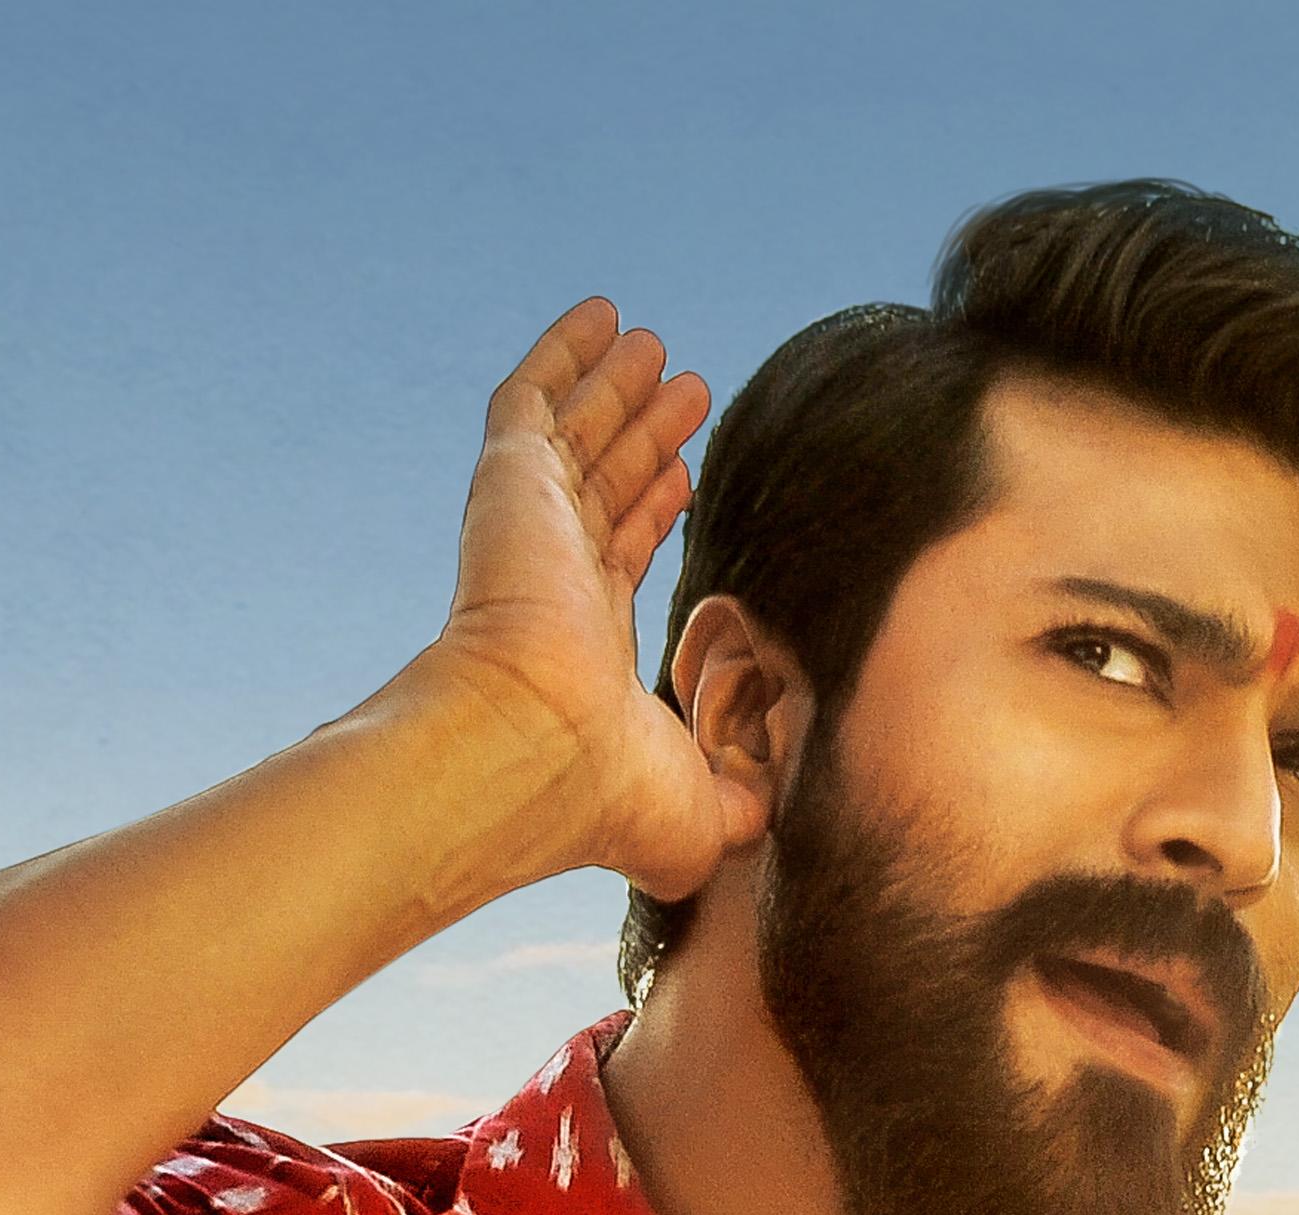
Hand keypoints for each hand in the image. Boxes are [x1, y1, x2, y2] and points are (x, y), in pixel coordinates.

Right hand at [431, 300, 744, 904]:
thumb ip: (754, 801)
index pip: (621, 556)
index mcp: (582, 643)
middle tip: (685, 389)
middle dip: (644, 435)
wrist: (530, 754)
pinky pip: (534, 395)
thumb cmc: (603, 798)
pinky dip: (563, 352)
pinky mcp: (510, 482)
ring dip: (616, 387)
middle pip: (604, 484)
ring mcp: (527, 526)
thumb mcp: (708, 814)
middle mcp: (550, 578)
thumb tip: (788, 804)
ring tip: (657, 345)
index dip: (656, 510)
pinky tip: (601, 315)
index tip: (688, 475)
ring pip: (576, 433)